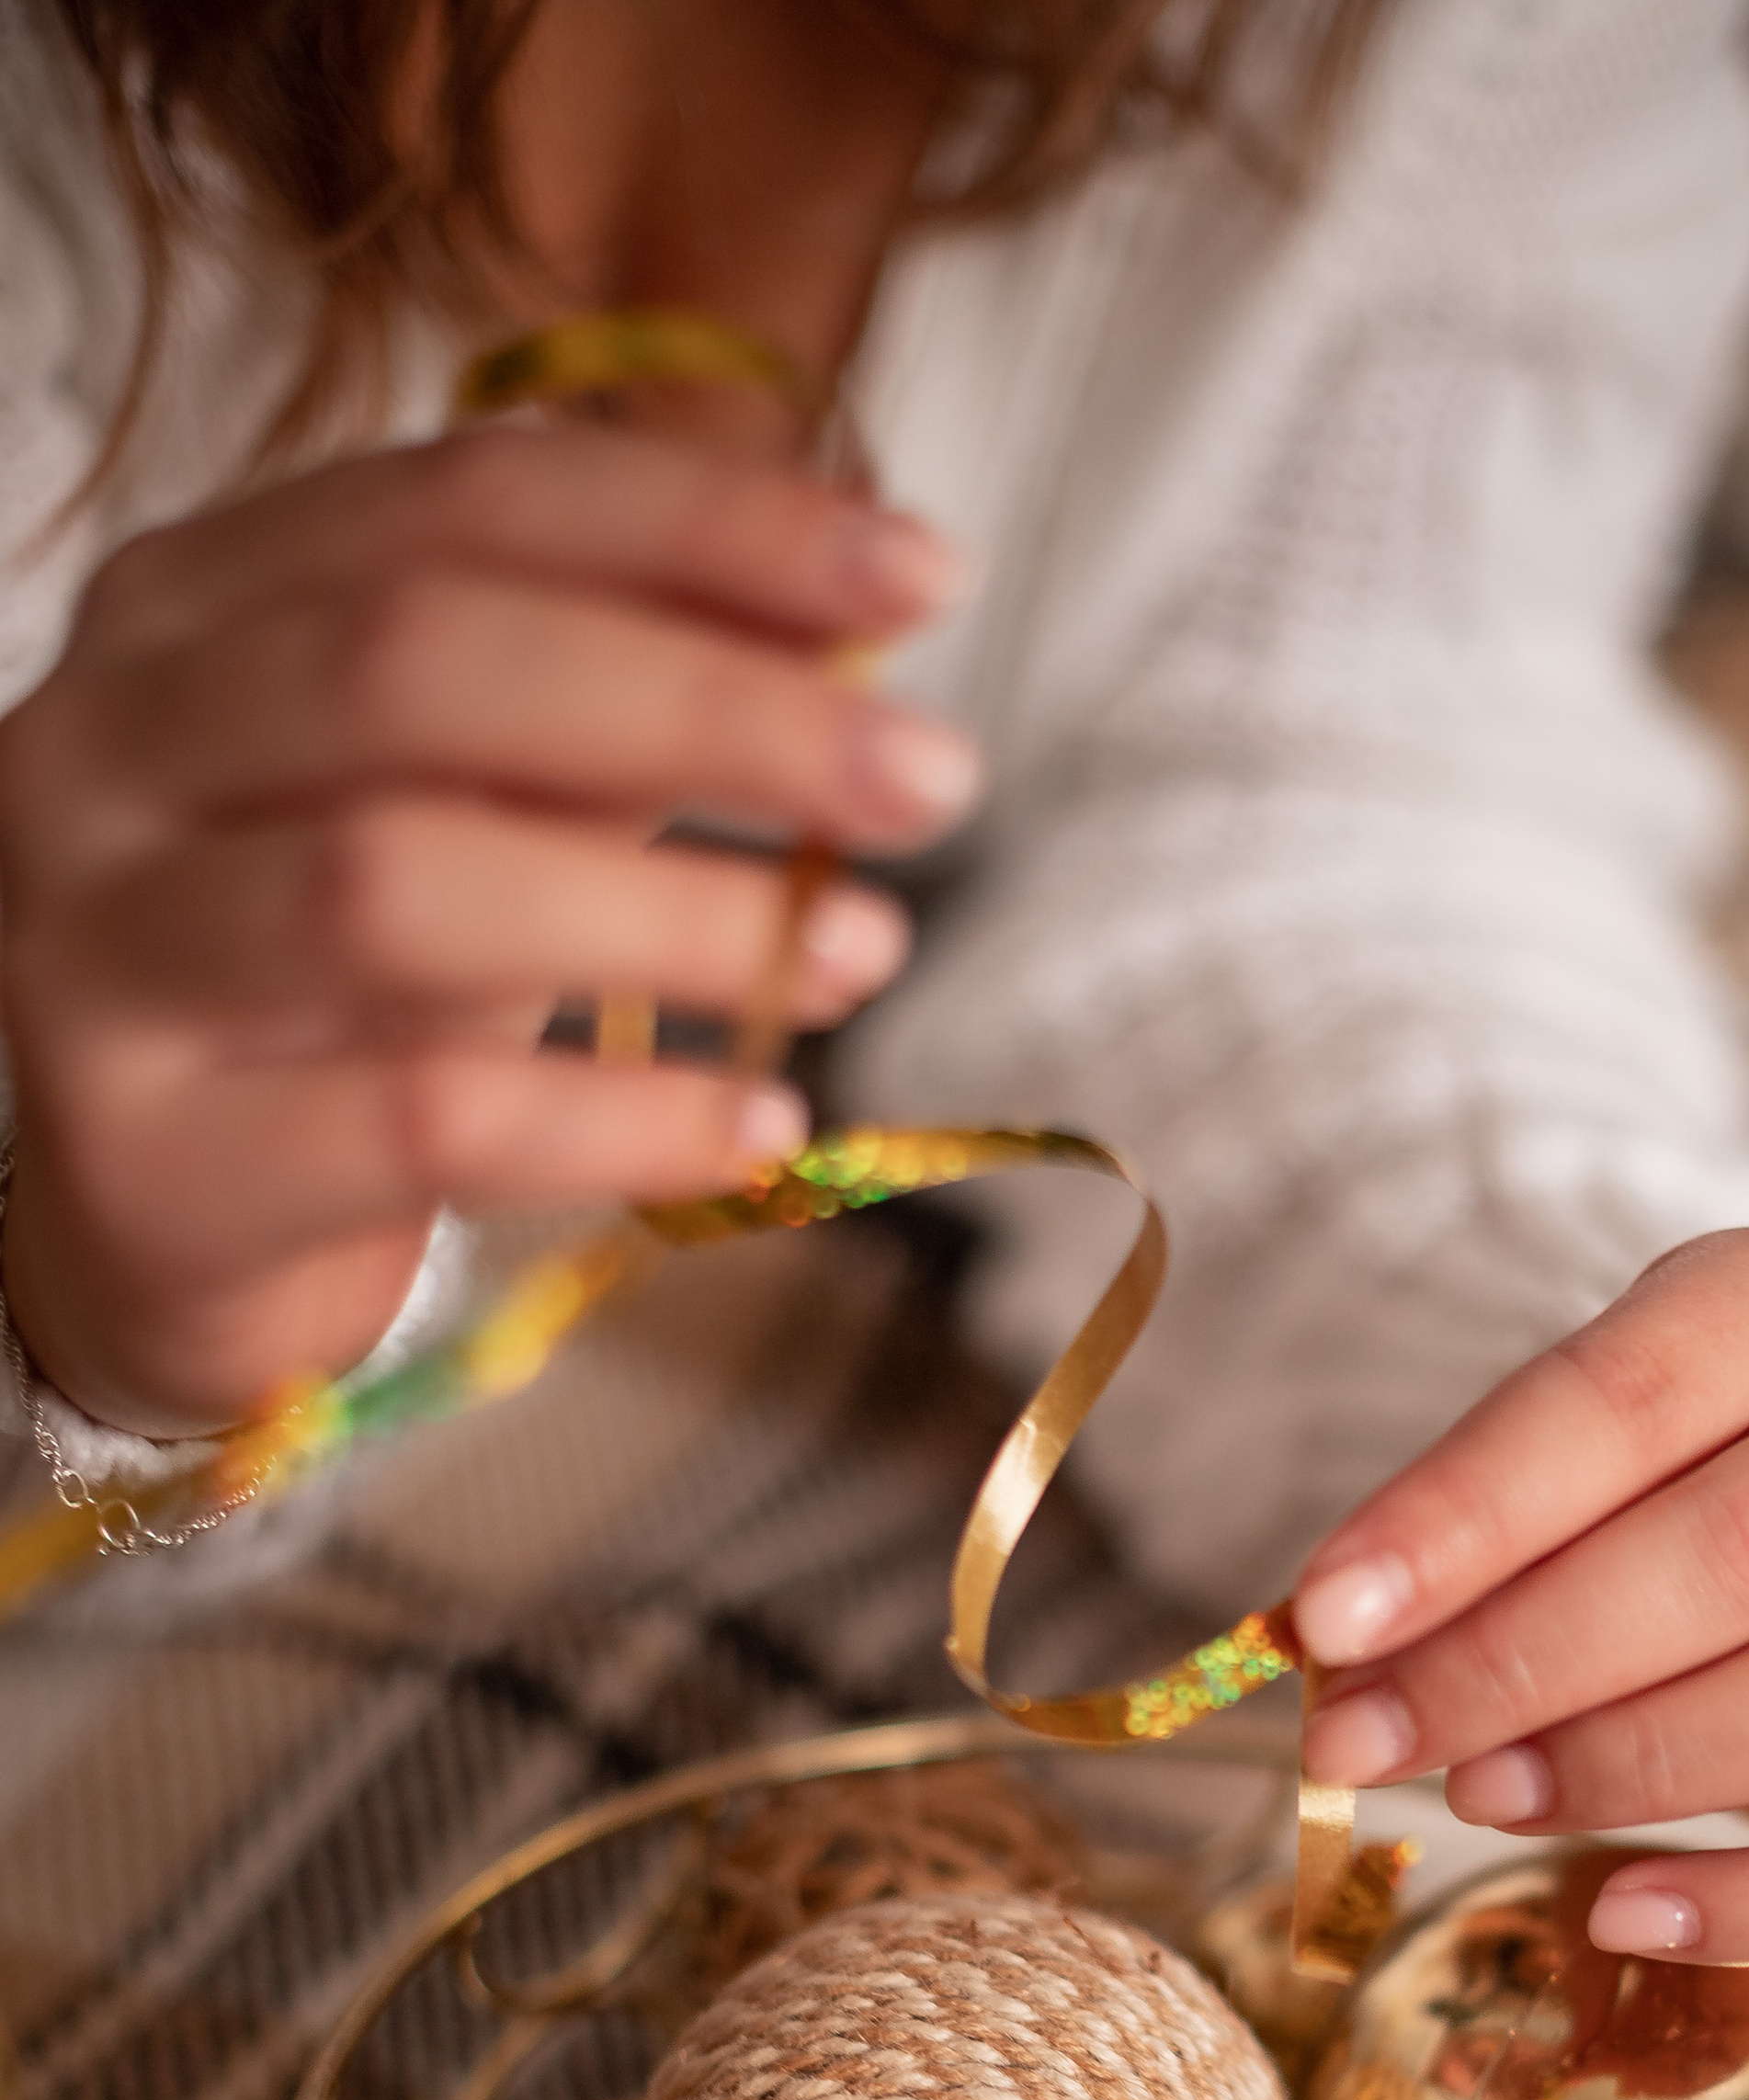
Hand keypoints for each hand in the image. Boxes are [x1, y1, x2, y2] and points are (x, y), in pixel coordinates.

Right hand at [0, 422, 977, 1436]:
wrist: (158, 1233)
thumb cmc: (341, 993)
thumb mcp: (474, 807)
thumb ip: (620, 701)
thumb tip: (863, 619)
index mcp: (197, 602)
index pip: (465, 503)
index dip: (708, 526)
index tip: (926, 576)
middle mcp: (112, 744)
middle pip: (422, 666)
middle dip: (713, 706)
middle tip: (931, 778)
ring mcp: (102, 953)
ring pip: (402, 887)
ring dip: (673, 916)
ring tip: (861, 954)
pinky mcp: (155, 1161)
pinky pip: (422, 1124)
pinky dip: (621, 1122)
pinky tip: (763, 1123)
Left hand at [1291, 1227, 1748, 1964]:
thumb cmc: (1642, 1464)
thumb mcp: (1558, 1439)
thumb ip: (1470, 1531)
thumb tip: (1333, 1655)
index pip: (1621, 1399)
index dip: (1464, 1518)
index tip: (1327, 1620)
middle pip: (1742, 1547)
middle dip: (1523, 1661)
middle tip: (1365, 1738)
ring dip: (1642, 1763)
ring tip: (1480, 1795)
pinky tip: (1621, 1914)